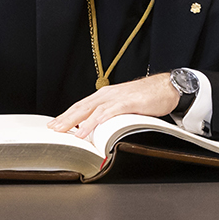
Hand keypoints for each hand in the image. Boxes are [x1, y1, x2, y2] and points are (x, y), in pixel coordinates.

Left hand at [47, 73, 176, 138]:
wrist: (166, 87)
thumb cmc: (146, 97)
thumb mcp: (124, 105)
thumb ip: (110, 114)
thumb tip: (98, 128)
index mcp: (104, 95)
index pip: (81, 106)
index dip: (67, 115)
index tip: (55, 124)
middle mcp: (106, 95)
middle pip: (81, 108)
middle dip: (65, 119)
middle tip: (52, 129)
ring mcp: (116, 98)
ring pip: (90, 111)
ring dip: (76, 122)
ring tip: (65, 132)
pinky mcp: (127, 103)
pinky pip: (107, 114)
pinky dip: (95, 122)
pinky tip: (88, 130)